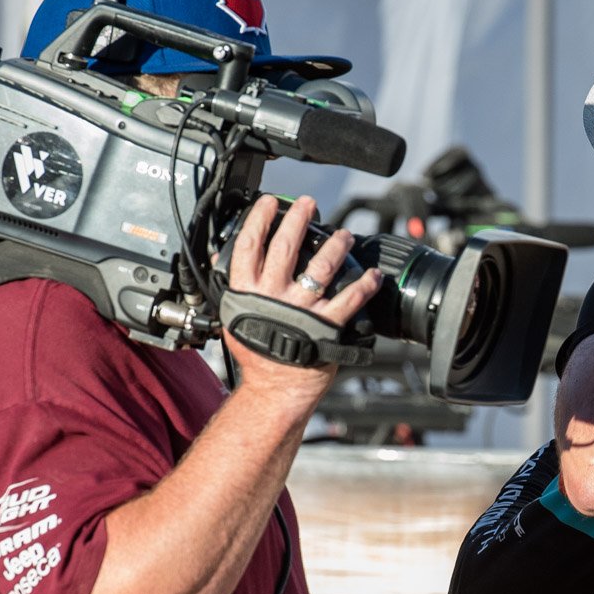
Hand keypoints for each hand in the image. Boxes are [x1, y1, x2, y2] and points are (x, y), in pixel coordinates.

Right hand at [220, 195, 384, 400]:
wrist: (274, 390)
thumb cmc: (257, 357)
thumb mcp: (233, 319)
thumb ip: (233, 288)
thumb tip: (221, 257)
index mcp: (247, 292)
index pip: (250, 245)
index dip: (260, 219)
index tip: (270, 202)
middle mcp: (273, 296)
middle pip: (286, 246)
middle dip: (299, 218)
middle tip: (309, 203)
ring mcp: (301, 310)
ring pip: (321, 266)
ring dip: (336, 245)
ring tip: (344, 234)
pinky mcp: (326, 325)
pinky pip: (349, 299)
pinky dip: (364, 284)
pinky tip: (372, 274)